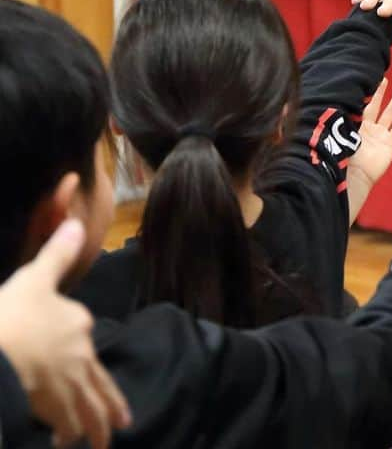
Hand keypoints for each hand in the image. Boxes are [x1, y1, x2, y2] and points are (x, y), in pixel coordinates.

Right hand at [0, 219, 130, 447]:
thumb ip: (56, 255)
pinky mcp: (51, 408)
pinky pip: (67, 422)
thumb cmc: (12, 314)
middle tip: (121, 423)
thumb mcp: (34, 277)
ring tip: (100, 442)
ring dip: (95, 424)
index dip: (83, 355)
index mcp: (77, 323)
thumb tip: (76, 222)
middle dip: (109, 404)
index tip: (85, 371)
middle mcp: (80, 355)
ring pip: (89, 406)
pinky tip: (64, 442)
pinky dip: (69, 432)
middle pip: (99, 382)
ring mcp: (67, 384)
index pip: (84, 337)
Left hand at [348, 79, 391, 192]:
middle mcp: (370, 129)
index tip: (373, 82)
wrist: (355, 176)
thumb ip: (342, 120)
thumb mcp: (341, 134)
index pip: (364, 106)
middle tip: (386, 80)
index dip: (369, 95)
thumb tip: (333, 103)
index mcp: (357, 126)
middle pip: (378, 107)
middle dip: (383, 94)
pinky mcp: (390, 143)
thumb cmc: (345, 156)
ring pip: (390, 114)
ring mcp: (381, 136)